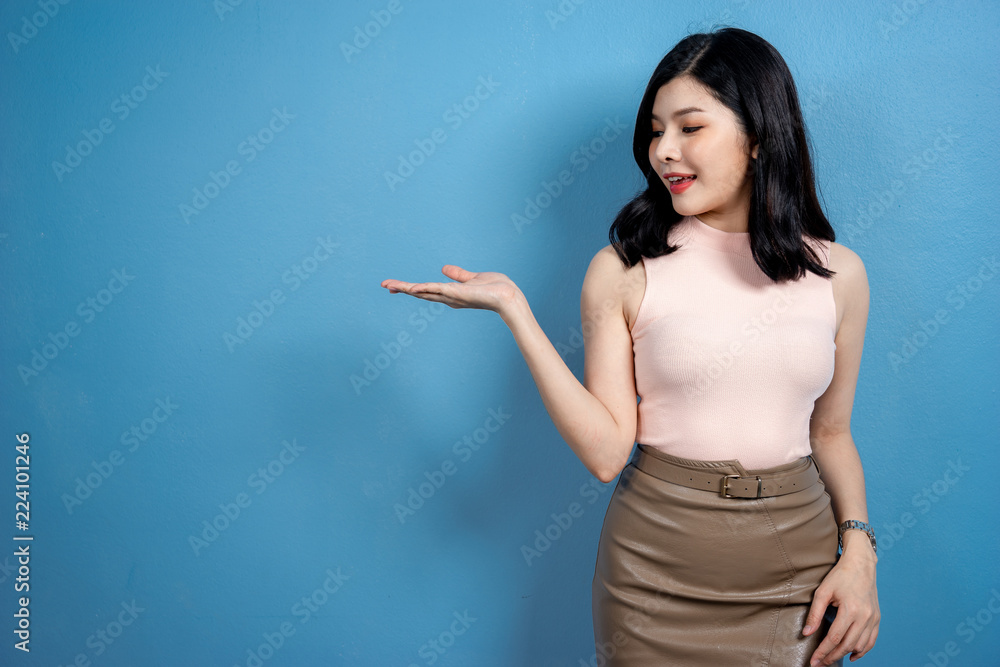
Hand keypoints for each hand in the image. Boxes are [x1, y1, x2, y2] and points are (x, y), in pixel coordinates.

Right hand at [381, 265, 522, 315]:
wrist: (508, 296)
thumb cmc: (495, 288)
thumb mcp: (472, 278)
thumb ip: (458, 274)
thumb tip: (444, 268)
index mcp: (451, 294)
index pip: (427, 290)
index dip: (411, 288)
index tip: (395, 286)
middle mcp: (448, 297)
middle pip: (420, 292)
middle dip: (402, 288)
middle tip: (384, 285)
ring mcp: (451, 296)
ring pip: (424, 291)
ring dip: (406, 288)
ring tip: (389, 285)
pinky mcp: (456, 293)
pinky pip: (436, 289)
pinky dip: (423, 288)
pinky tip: (411, 288)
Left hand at [803, 548, 878, 664]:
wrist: (861, 564)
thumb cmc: (840, 576)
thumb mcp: (822, 591)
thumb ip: (815, 614)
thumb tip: (806, 633)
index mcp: (850, 609)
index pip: (835, 638)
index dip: (823, 651)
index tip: (813, 661)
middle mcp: (864, 616)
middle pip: (847, 645)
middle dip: (832, 656)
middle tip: (819, 664)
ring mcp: (873, 618)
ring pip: (860, 646)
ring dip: (845, 655)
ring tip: (830, 658)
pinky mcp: (877, 618)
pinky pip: (871, 640)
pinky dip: (862, 651)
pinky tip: (852, 655)